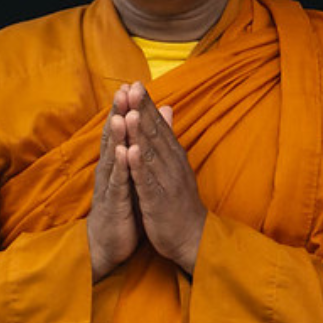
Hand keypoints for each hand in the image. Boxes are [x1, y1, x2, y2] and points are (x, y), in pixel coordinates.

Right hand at [87, 86, 140, 281]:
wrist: (108, 245)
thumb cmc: (122, 209)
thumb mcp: (131, 179)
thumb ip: (135, 155)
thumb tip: (141, 137)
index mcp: (116, 164)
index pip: (121, 132)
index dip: (126, 109)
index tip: (133, 85)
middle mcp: (109, 171)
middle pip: (113, 137)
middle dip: (118, 113)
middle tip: (124, 88)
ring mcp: (109, 187)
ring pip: (113, 157)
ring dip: (116, 136)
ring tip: (121, 115)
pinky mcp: (113, 205)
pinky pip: (117, 184)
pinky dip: (121, 168)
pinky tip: (124, 154)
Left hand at [122, 82, 207, 274]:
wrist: (194, 238)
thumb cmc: (181, 203)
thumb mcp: (176, 166)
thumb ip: (168, 137)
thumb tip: (167, 108)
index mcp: (175, 157)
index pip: (160, 126)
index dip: (147, 105)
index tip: (135, 84)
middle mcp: (172, 166)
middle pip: (155, 134)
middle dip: (142, 111)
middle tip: (132, 88)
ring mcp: (166, 183)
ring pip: (151, 154)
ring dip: (140, 133)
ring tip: (129, 112)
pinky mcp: (159, 201)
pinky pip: (147, 181)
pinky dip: (139, 166)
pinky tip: (131, 151)